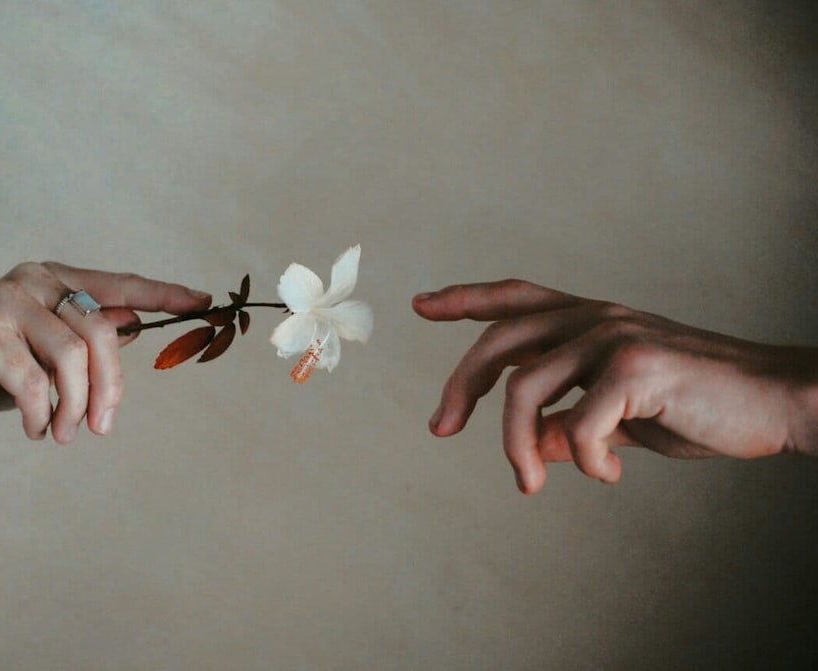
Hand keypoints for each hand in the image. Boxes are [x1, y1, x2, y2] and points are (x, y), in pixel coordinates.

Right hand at [0, 262, 211, 442]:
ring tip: (62, 433)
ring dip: (74, 407)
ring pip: (73, 358)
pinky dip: (41, 415)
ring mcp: (8, 302)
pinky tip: (34, 427)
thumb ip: (89, 337)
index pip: (121, 285)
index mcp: (55, 279)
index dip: (164, 294)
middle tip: (103, 428)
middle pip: (103, 331)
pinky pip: (36, 382)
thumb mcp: (49, 352)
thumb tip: (140, 327)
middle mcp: (34, 281)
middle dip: (110, 387)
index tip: (204, 303)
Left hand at [413, 280, 817, 493]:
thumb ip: (571, 419)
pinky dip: (583, 460)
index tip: (421, 304)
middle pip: (499, 340)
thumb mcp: (621, 413)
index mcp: (590, 319)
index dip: (464, 298)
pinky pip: (577, 424)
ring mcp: (614, 337)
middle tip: (439, 428)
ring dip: (514, 445)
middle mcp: (595, 317)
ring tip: (528, 484)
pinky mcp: (637, 367)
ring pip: (525, 387)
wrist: (774, 402)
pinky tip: (608, 474)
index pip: (514, 298)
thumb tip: (529, 444)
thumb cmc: (698, 404)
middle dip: (459, 386)